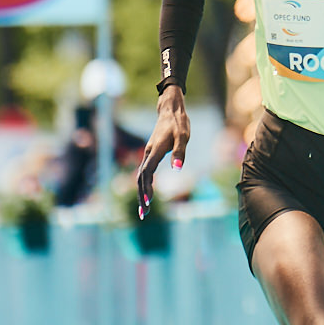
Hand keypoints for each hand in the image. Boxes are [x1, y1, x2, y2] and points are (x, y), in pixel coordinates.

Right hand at [135, 87, 190, 217]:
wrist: (171, 110)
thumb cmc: (179, 124)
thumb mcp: (183, 137)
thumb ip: (180, 152)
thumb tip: (177, 169)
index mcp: (155, 150)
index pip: (147, 172)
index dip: (147, 187)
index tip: (148, 201)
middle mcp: (148, 153)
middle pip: (140, 178)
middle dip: (141, 196)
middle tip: (144, 214)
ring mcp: (148, 153)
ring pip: (141, 176)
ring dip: (141, 193)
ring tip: (144, 209)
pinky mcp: (151, 154)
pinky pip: (145, 172)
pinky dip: (145, 185)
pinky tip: (148, 194)